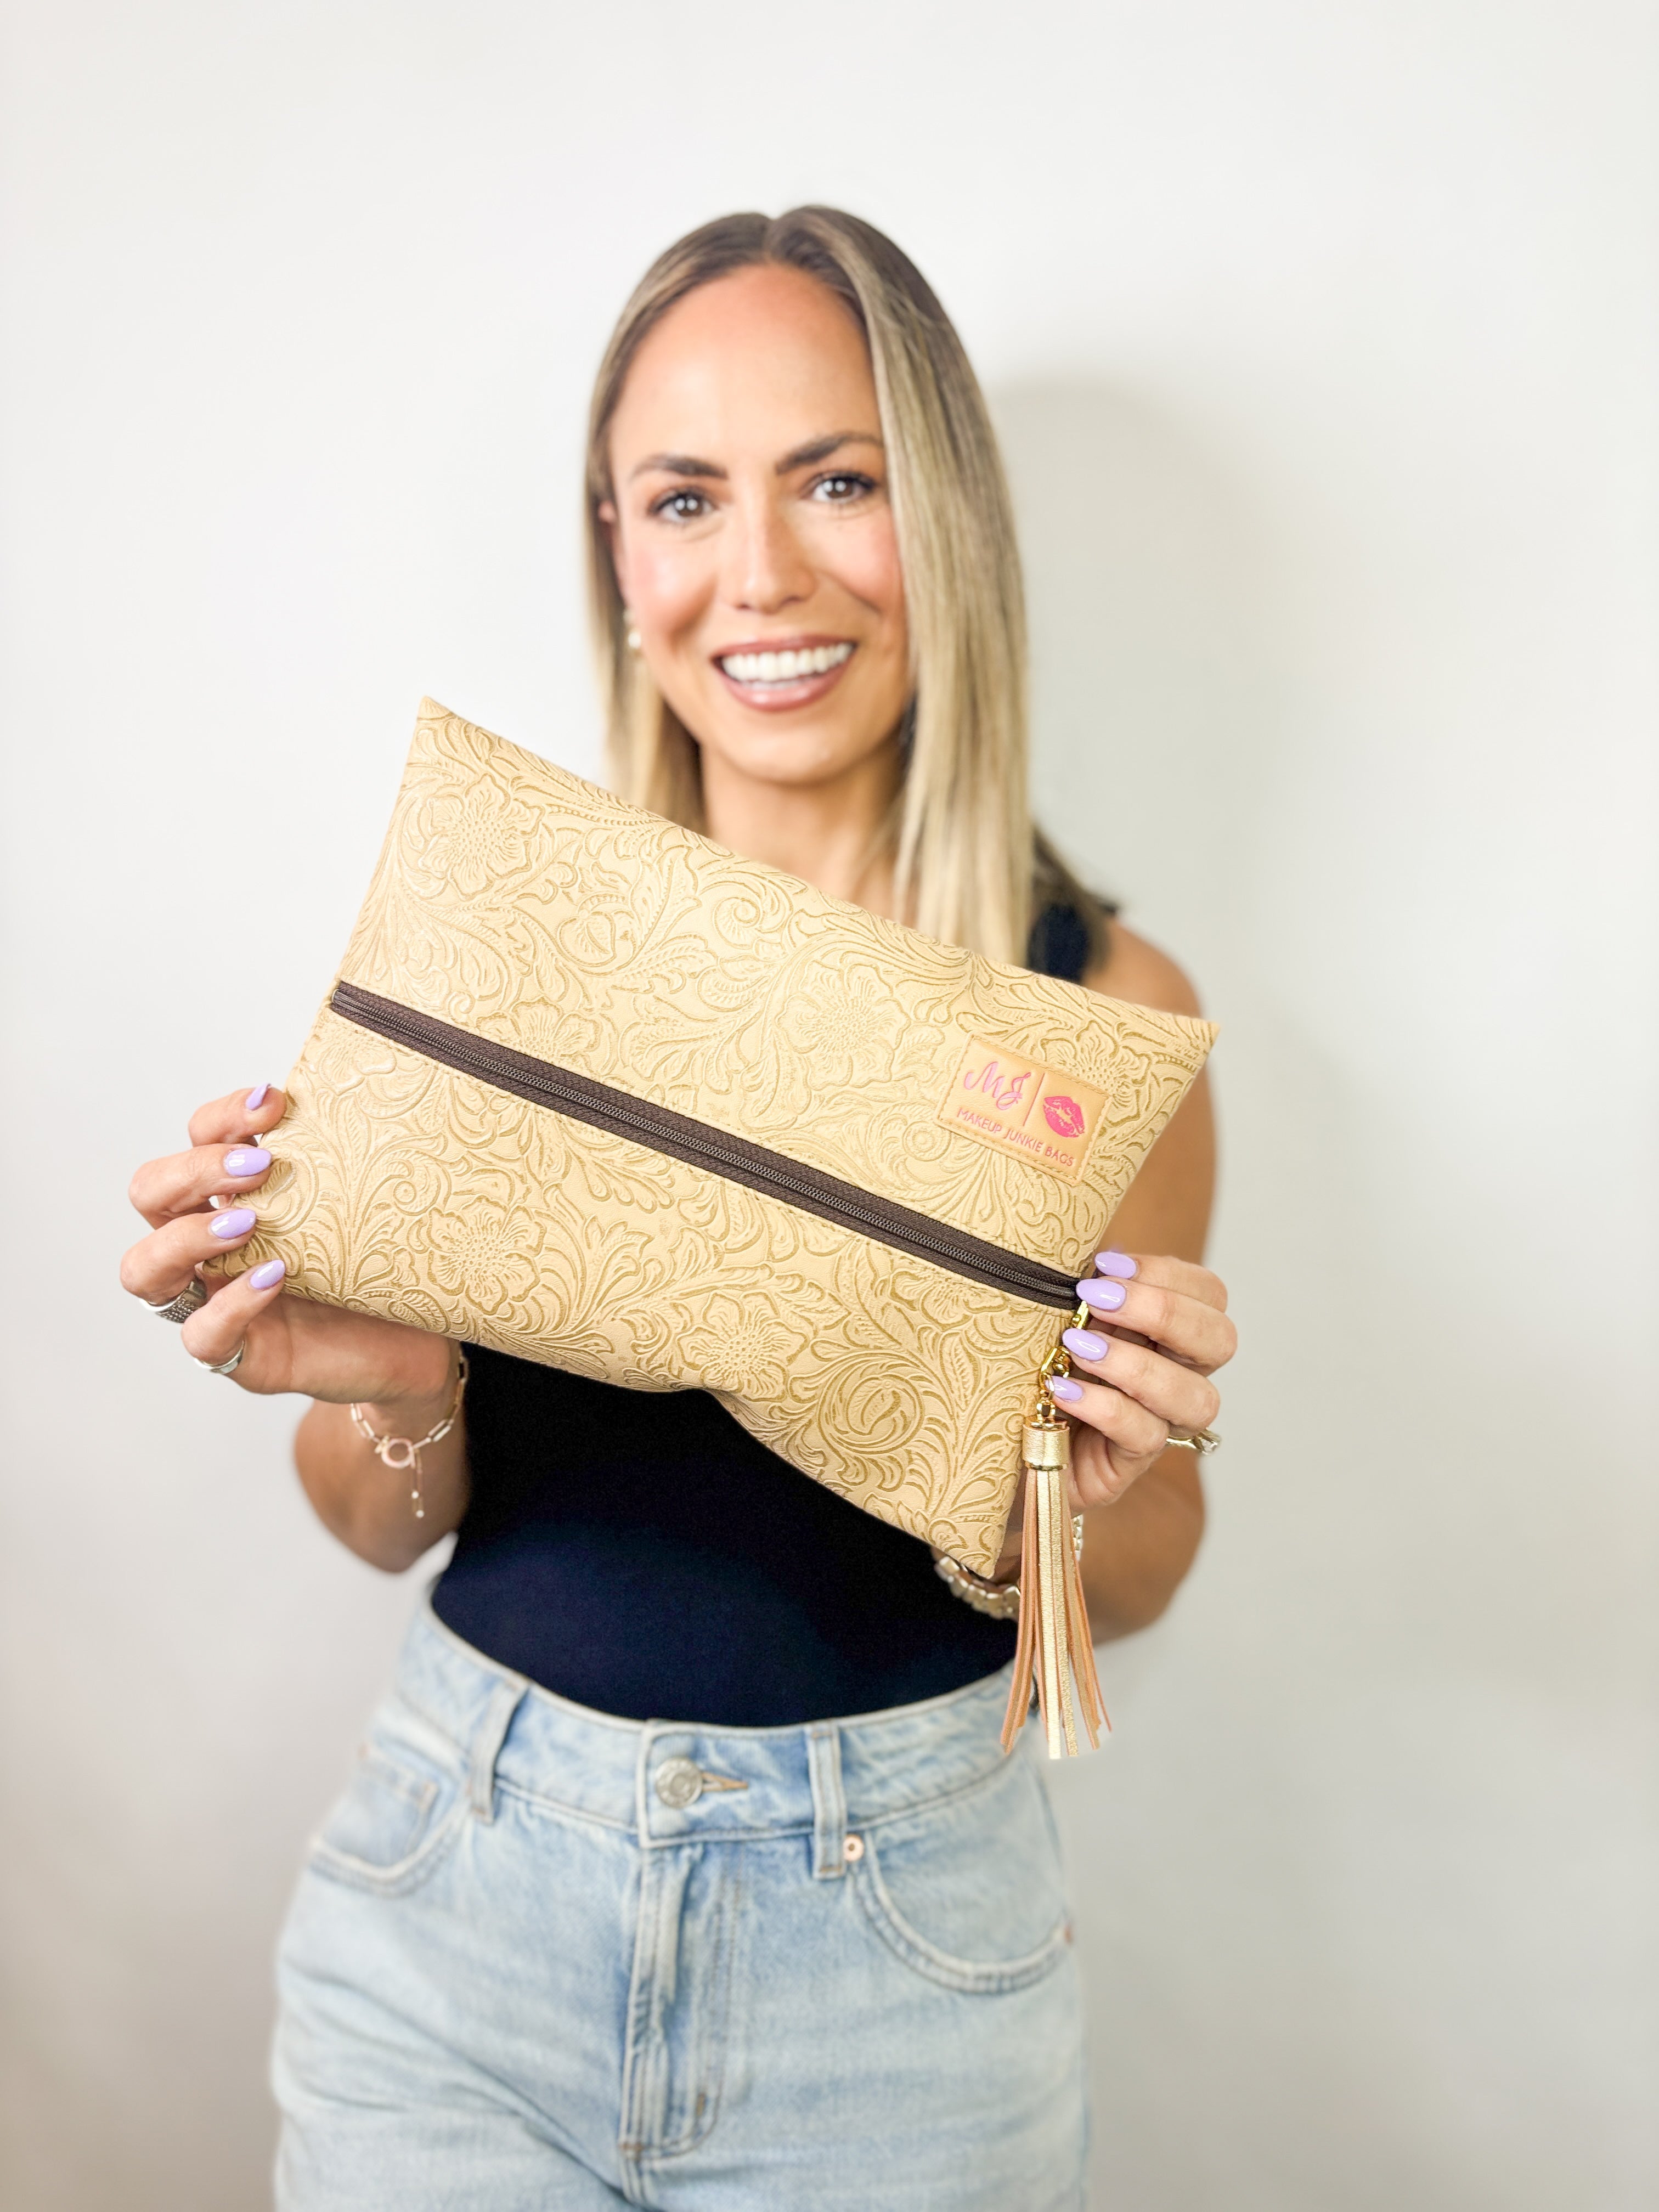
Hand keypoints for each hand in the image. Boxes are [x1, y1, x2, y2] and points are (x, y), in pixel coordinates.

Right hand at [121, 1083, 454, 1414]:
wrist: (413, 1342)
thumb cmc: (377, 1265)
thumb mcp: (357, 1204)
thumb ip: (336, 1162)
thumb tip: (355, 1093)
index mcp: (232, 1195)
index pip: (196, 1139)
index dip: (222, 1116)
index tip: (271, 1101)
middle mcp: (208, 1244)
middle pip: (151, 1193)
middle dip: (194, 1169)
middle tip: (257, 1165)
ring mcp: (212, 1300)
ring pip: (144, 1268)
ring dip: (187, 1236)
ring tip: (248, 1223)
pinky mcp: (237, 1354)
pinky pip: (203, 1335)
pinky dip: (232, 1303)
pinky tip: (273, 1277)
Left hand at [1050, 1248, 1233, 1510]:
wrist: (998, 1441)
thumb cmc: (1035, 1364)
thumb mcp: (1058, 1313)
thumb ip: (1085, 1285)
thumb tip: (1092, 1249)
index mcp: (1169, 1331)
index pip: (1209, 1294)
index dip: (1167, 1275)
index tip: (1107, 1266)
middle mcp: (1179, 1375)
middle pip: (1220, 1341)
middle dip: (1163, 1312)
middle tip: (1096, 1299)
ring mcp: (1160, 1423)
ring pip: (1197, 1398)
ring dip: (1137, 1364)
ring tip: (1079, 1346)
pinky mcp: (1129, 1463)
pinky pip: (1144, 1436)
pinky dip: (1106, 1406)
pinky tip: (1064, 1389)